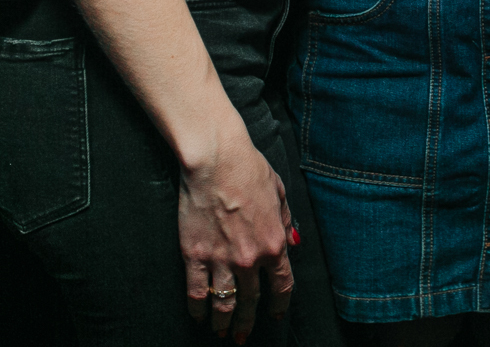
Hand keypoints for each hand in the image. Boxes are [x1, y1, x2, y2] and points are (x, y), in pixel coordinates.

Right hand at [179, 128, 294, 338]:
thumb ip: (286, 222)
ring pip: (225, 303)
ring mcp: (222, 260)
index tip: (275, 315)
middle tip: (243, 336)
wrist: (216, 160)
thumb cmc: (249, 169)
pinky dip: (198, 308)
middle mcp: (251, 259)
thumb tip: (293, 242)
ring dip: (224, 322)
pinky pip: (197, 292)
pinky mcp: (196, 256)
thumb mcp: (280, 193)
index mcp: (274, 243)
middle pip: (252, 301)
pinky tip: (199, 316)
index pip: (282, 285)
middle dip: (249, 322)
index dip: (279, 304)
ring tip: (222, 333)